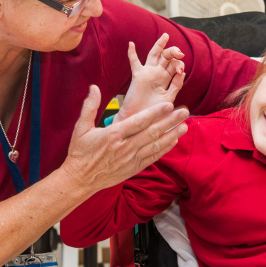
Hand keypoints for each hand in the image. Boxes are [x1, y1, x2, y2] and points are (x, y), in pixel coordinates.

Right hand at [60, 85, 189, 195]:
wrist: (80, 179)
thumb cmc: (80, 152)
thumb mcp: (81, 128)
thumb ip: (90, 106)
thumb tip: (94, 87)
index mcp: (114, 135)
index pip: (139, 122)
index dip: (155, 113)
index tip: (169, 105)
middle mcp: (125, 147)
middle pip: (152, 132)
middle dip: (170, 121)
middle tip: (185, 112)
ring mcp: (131, 159)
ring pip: (156, 145)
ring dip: (172, 135)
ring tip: (185, 126)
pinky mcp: (134, 168)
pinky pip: (153, 157)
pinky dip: (164, 149)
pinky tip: (174, 141)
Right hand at [115, 33, 185, 123]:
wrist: (141, 123)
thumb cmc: (155, 114)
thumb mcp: (169, 99)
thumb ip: (176, 86)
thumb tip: (182, 73)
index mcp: (167, 81)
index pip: (175, 67)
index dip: (179, 66)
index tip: (180, 71)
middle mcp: (158, 76)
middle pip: (167, 58)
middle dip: (174, 52)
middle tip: (179, 53)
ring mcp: (148, 74)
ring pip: (155, 55)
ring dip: (160, 46)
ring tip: (166, 37)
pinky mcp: (137, 76)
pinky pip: (134, 63)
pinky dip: (132, 53)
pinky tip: (131, 44)